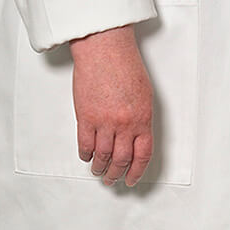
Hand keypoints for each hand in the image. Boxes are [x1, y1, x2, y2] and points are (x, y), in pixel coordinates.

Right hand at [69, 24, 153, 187]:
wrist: (106, 50)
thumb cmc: (126, 66)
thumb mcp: (144, 94)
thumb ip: (141, 118)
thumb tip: (137, 137)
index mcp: (143, 118)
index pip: (143, 155)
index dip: (137, 171)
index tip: (132, 179)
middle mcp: (125, 124)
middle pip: (121, 160)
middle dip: (117, 174)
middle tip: (113, 179)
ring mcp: (104, 122)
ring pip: (102, 156)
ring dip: (100, 168)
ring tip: (98, 172)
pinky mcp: (85, 118)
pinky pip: (85, 145)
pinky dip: (85, 155)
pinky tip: (86, 157)